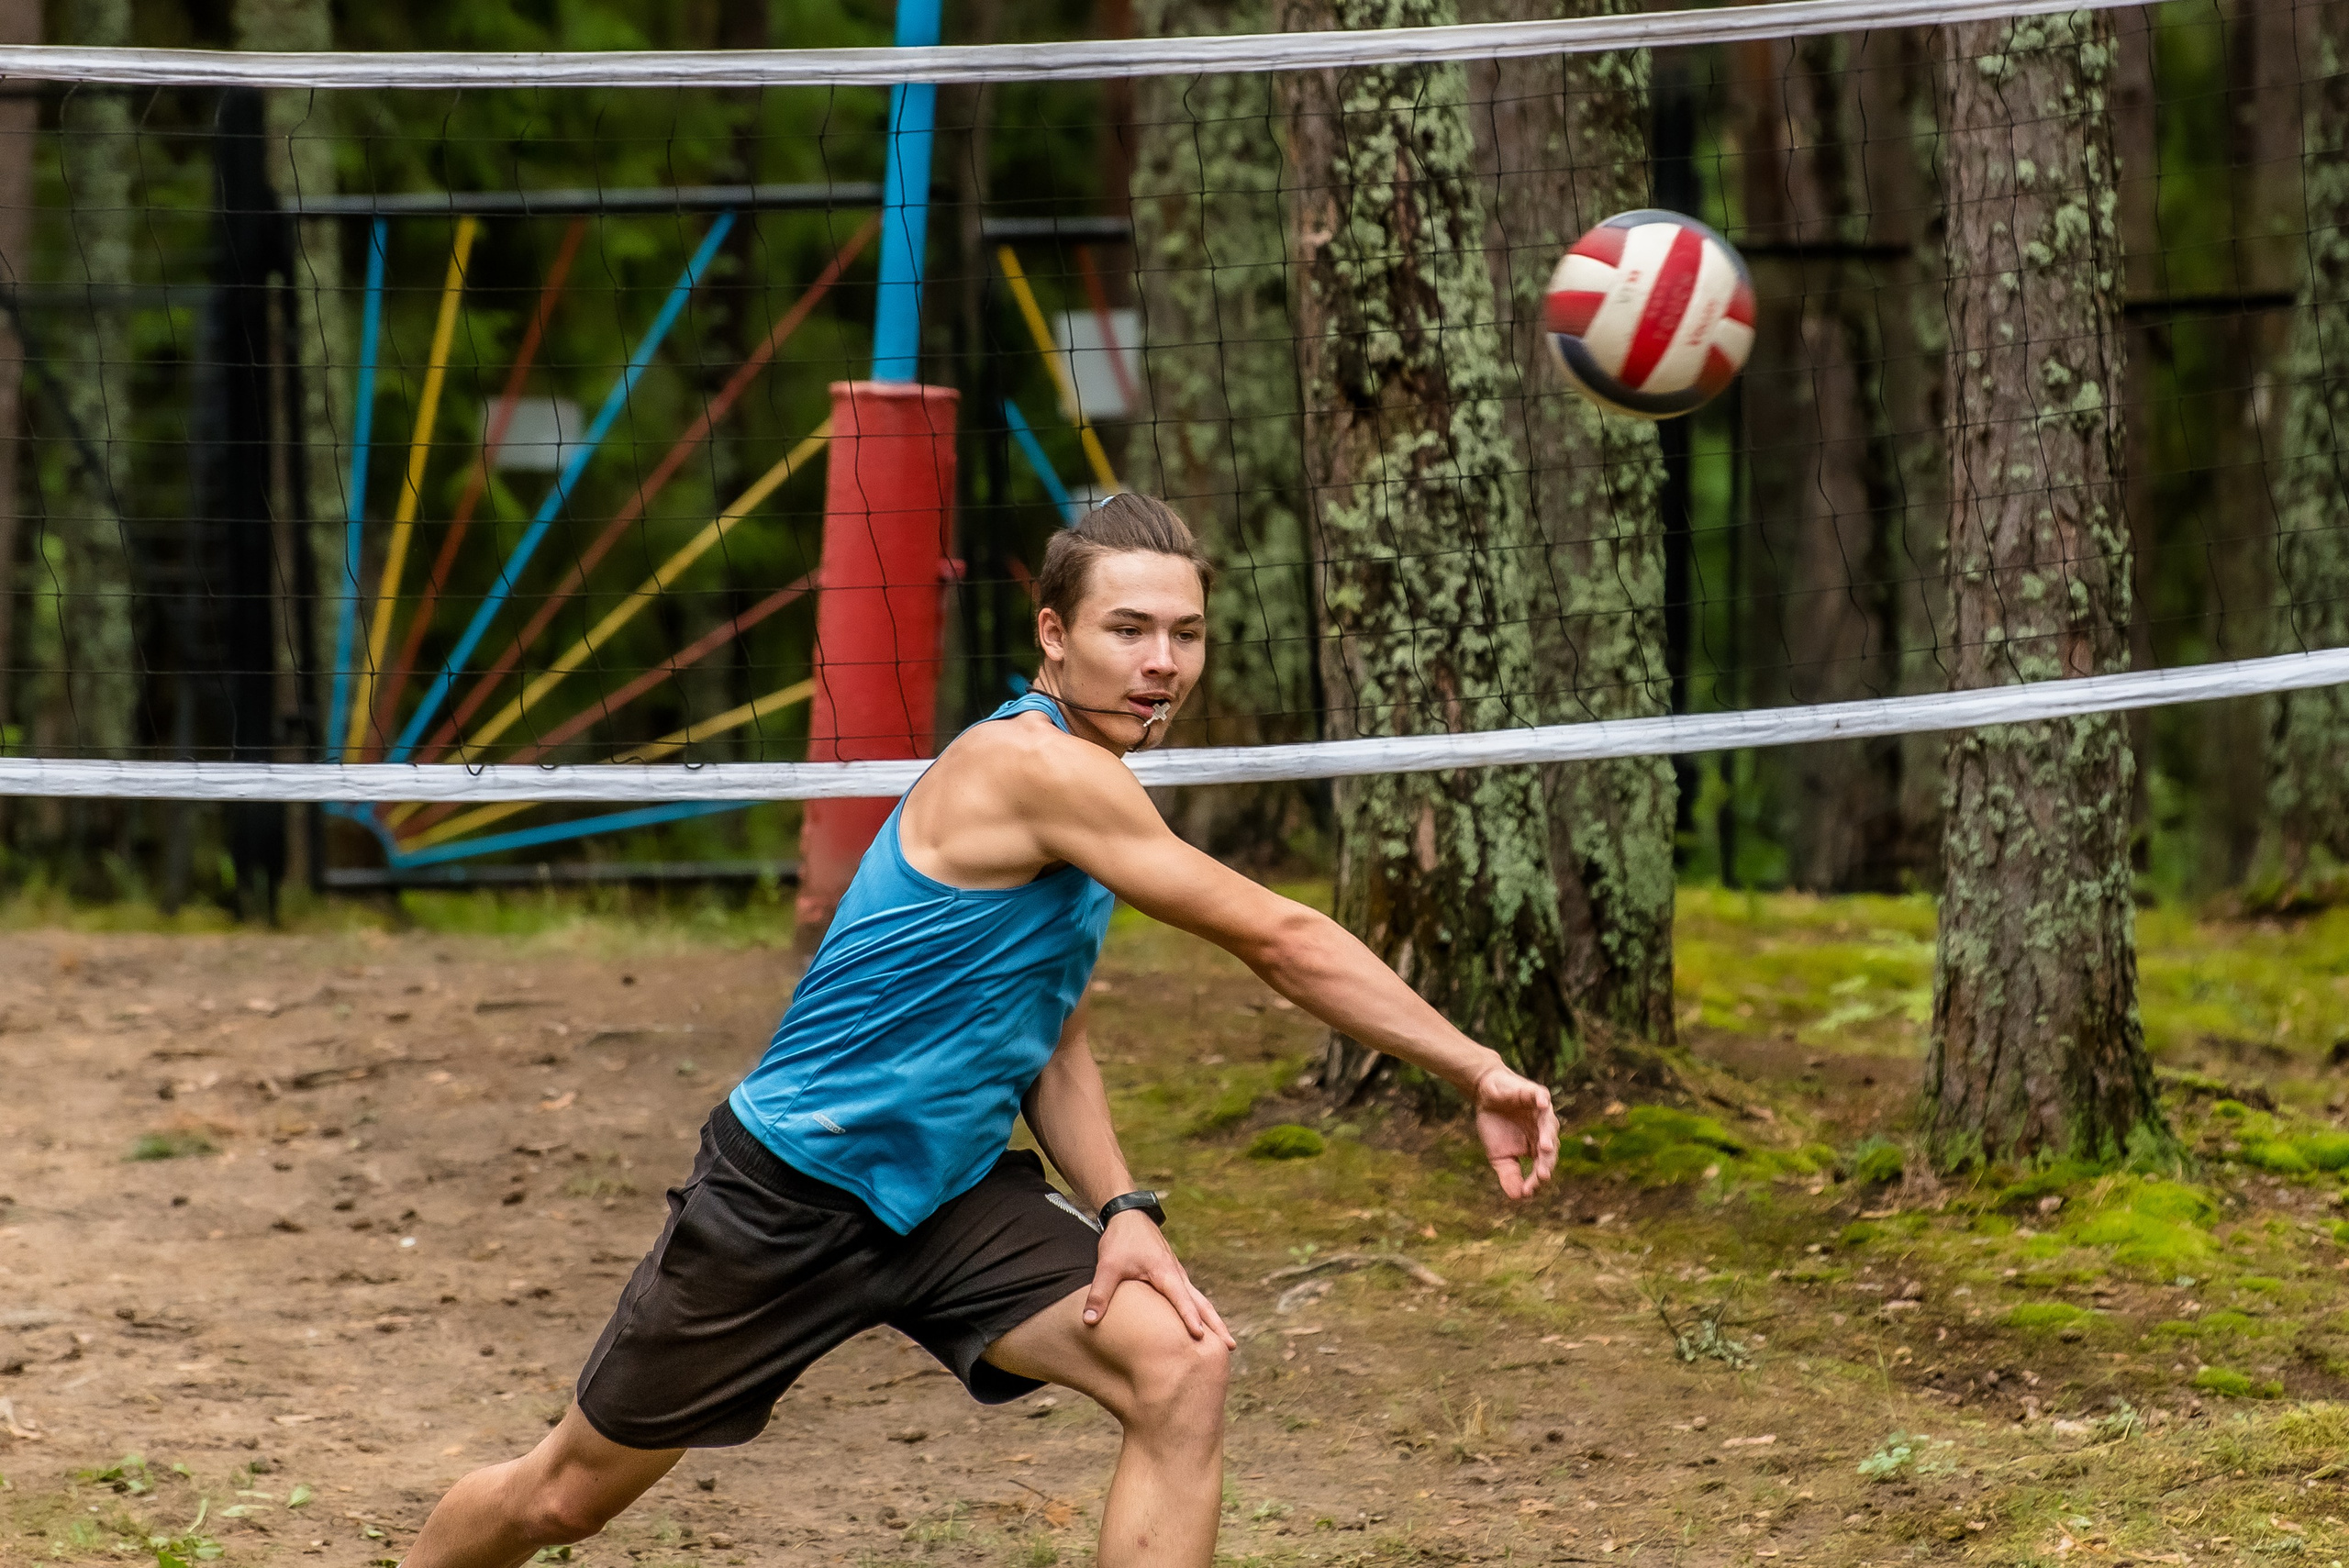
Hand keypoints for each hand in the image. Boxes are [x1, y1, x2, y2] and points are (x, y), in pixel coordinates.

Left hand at [1083, 1211, 1235, 1347]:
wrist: (1129, 1214)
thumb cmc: (1121, 1239)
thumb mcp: (1107, 1266)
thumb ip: (1100, 1293)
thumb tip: (1089, 1321)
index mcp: (1165, 1273)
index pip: (1180, 1299)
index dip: (1189, 1318)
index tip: (1200, 1336)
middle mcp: (1177, 1275)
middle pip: (1202, 1303)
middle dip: (1217, 1325)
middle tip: (1231, 1346)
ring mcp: (1178, 1275)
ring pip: (1200, 1300)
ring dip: (1213, 1320)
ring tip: (1226, 1342)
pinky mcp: (1173, 1275)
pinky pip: (1192, 1296)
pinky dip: (1202, 1311)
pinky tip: (1204, 1325)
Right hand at [1471, 1061, 1558, 1198]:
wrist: (1485, 1096)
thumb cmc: (1496, 1127)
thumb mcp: (1500, 1157)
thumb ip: (1510, 1176)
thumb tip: (1519, 1198)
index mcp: (1539, 1148)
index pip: (1544, 1166)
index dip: (1537, 1179)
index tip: (1527, 1191)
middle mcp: (1545, 1131)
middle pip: (1551, 1149)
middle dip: (1547, 1162)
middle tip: (1543, 1175)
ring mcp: (1542, 1112)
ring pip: (1550, 1124)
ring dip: (1548, 1135)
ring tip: (1545, 1147)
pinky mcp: (1534, 1093)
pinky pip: (1542, 1097)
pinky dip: (1542, 1101)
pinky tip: (1542, 1105)